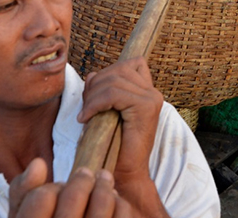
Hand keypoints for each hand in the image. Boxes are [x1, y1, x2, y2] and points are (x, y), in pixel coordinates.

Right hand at [9, 159, 130, 217]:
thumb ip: (22, 191)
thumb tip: (38, 163)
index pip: (42, 198)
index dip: (52, 187)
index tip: (59, 186)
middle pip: (72, 199)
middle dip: (81, 181)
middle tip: (85, 174)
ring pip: (100, 209)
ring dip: (104, 188)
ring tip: (103, 179)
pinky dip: (120, 206)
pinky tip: (114, 203)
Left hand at [78, 58, 162, 189]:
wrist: (125, 173)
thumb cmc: (113, 144)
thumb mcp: (107, 109)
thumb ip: (105, 89)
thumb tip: (92, 75)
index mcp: (146, 90)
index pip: (126, 64)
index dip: (105, 75)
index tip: (93, 97)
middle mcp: (152, 91)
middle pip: (117, 70)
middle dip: (95, 86)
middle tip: (85, 108)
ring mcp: (151, 98)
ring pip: (113, 81)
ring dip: (92, 97)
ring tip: (86, 114)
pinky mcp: (146, 107)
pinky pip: (113, 94)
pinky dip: (94, 104)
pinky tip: (86, 118)